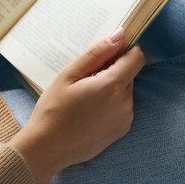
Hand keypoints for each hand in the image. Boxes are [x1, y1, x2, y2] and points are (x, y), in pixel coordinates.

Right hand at [9, 28, 144, 183]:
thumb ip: (98, 53)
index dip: (125, 50)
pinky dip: (111, 104)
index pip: (136, 58)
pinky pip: (122, 107)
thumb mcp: (69, 75)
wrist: (47, 148)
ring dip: (111, 88)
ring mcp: (125, 118)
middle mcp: (125, 102)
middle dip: (112, 71)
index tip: (108, 52)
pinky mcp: (122, 130)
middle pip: (129, 74)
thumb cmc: (53, 109)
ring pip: (125, 91)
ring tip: (85, 97)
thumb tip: (120, 35)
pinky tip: (89, 110)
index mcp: (113, 85)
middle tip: (86, 79)